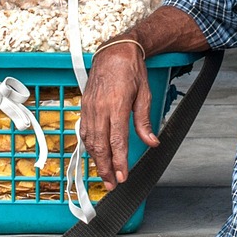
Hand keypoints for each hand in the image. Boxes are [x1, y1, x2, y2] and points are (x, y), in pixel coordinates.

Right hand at [78, 43, 158, 189]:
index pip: (117, 141)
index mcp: (117, 105)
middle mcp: (100, 107)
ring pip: (90, 140)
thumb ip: (144, 121)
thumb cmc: (131, 70)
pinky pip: (84, 130)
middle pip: (100, 145)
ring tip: (104, 175)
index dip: (119, 162)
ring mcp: (90, 107)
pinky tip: (94, 155)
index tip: (123, 176)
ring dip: (96, 160)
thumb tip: (152, 142)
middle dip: (106, 168)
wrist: (114, 51)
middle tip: (112, 184)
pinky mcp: (84, 105)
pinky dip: (89, 146)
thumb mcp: (145, 94)